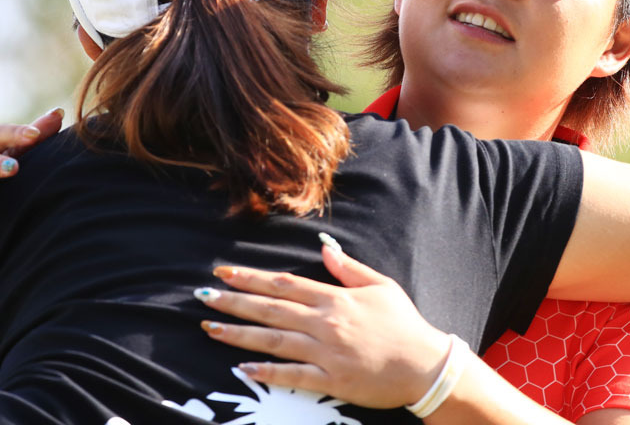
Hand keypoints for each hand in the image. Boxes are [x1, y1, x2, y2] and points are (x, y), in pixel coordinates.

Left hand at [198, 243, 450, 407]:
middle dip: (234, 300)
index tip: (224, 272)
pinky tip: (243, 369)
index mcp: (335, 298)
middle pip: (271, 308)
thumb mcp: (380, 286)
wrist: (425, 365)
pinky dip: (267, 372)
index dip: (251, 277)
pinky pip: (293, 376)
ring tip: (210, 327)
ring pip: (274, 340)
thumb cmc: (404, 324)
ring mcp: (327, 352)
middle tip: (204, 295)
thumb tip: (324, 248)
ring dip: (239, 333)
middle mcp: (326, 322)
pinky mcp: (332, 380)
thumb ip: (348, 268)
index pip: (284, 283)